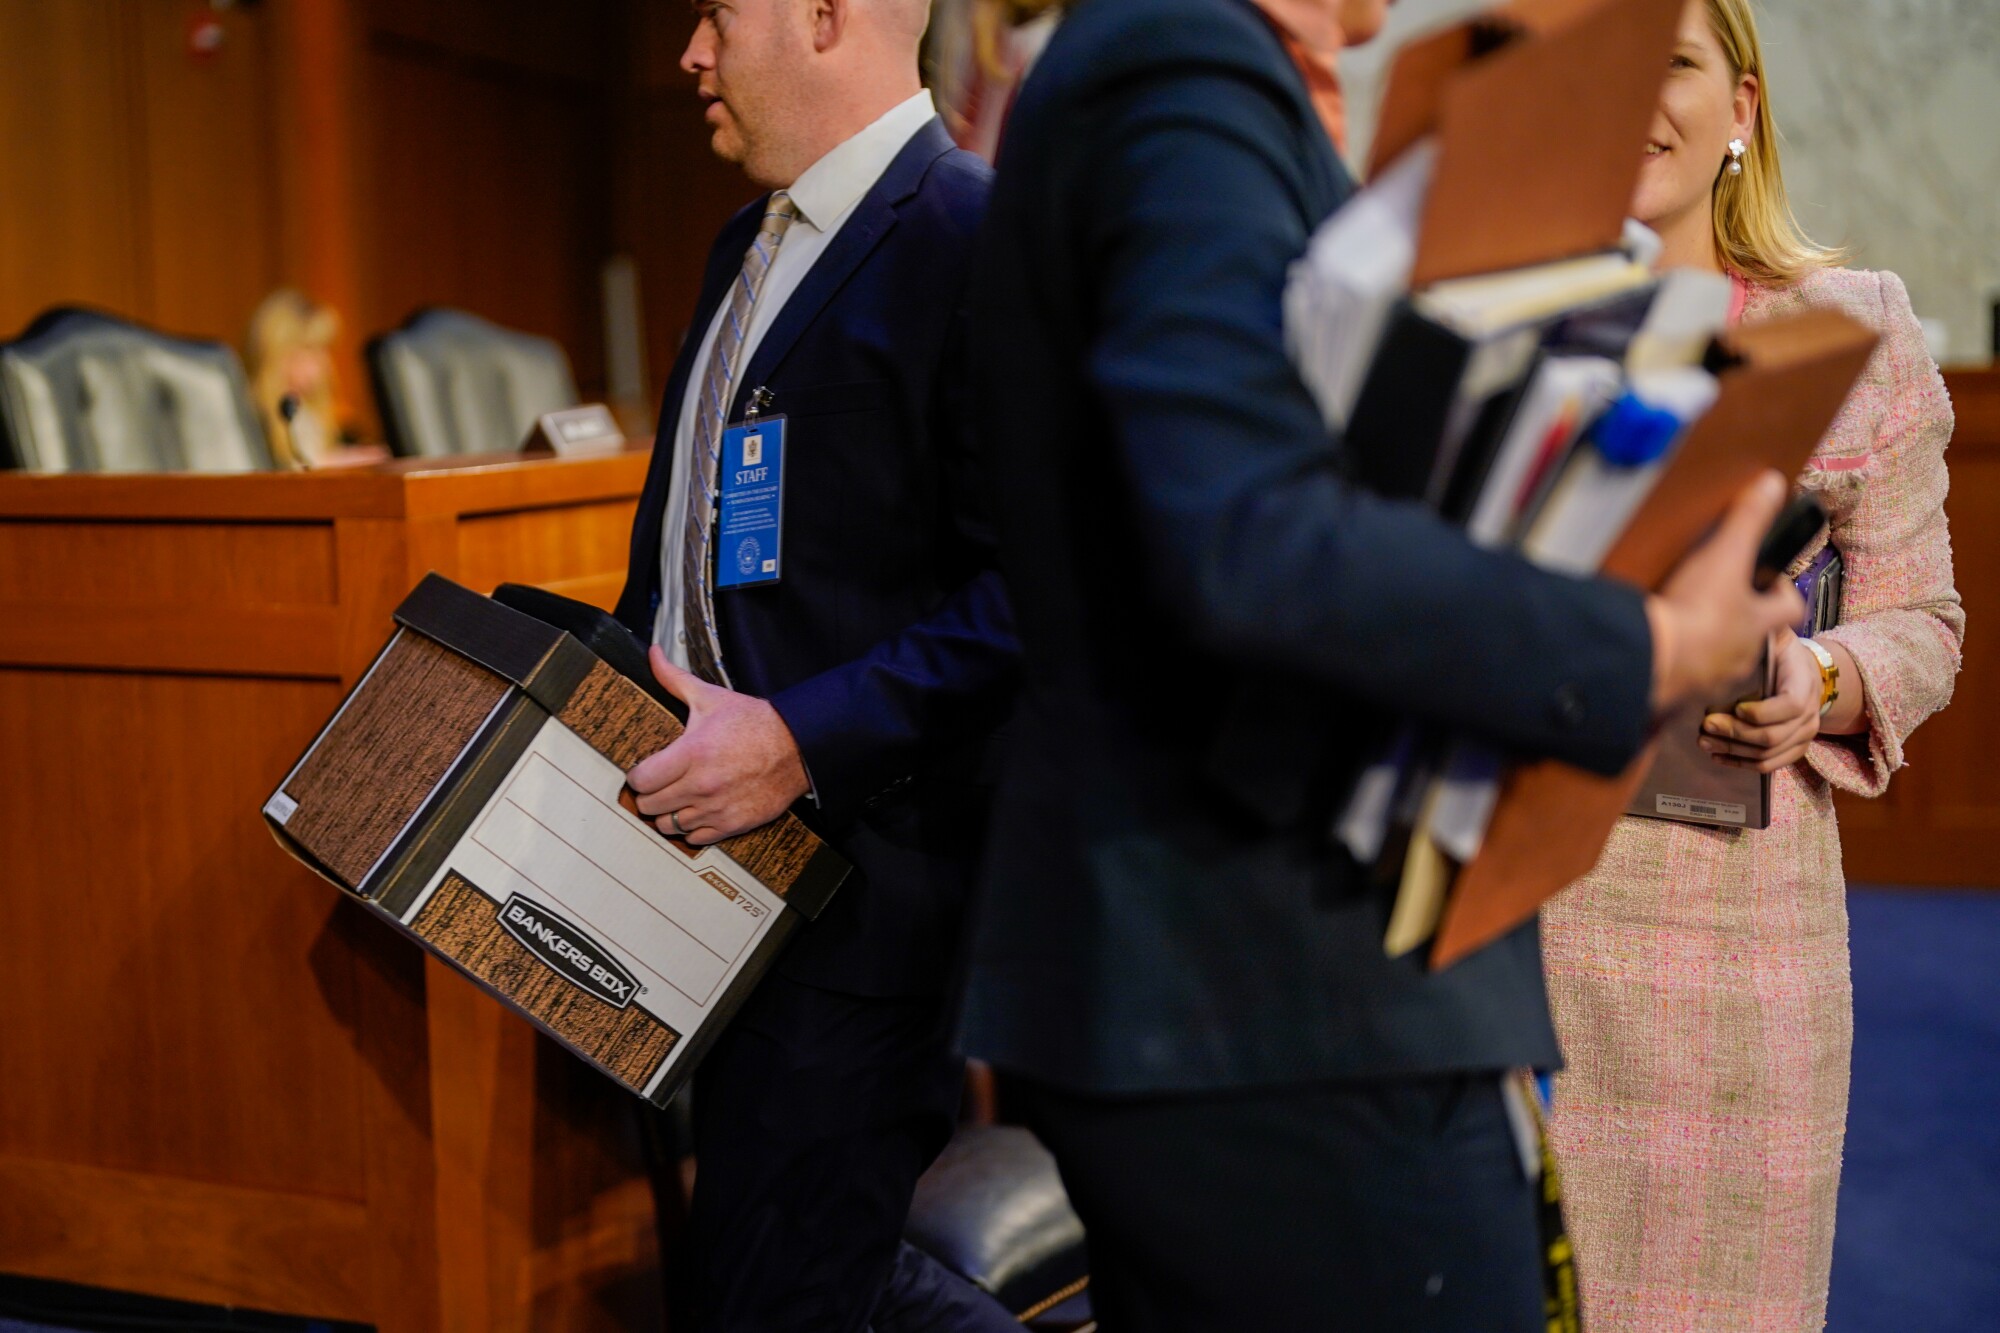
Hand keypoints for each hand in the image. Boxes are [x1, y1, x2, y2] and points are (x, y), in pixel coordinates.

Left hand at [627, 646, 810, 844]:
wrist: (797, 747)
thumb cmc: (754, 722)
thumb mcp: (711, 697)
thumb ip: (674, 678)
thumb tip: (653, 654)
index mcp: (691, 753)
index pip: (640, 780)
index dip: (638, 775)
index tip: (646, 770)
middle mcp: (701, 785)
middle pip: (649, 806)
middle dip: (649, 795)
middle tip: (658, 785)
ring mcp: (717, 808)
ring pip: (668, 826)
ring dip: (668, 814)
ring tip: (676, 800)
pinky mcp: (733, 824)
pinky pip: (695, 838)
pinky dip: (691, 828)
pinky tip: (697, 811)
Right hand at [1645, 472, 1805, 712]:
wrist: (1657, 662)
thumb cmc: (1697, 614)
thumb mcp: (1725, 556)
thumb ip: (1749, 520)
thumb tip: (1773, 485)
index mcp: (1759, 622)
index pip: (1789, 607)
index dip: (1783, 593)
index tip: (1772, 583)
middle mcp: (1744, 654)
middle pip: (1755, 636)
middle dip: (1742, 621)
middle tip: (1721, 602)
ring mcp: (1715, 678)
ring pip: (1723, 661)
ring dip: (1712, 647)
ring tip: (1689, 628)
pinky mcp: (1684, 692)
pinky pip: (1690, 680)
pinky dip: (1683, 667)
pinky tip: (1666, 653)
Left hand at [1699, 630, 1821, 772]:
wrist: (1803, 672)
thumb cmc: (1779, 651)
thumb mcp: (1775, 636)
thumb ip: (1763, 632)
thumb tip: (1746, 613)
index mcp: (1805, 683)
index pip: (1789, 706)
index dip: (1761, 712)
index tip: (1734, 707)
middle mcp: (1810, 714)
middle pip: (1772, 736)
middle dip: (1735, 733)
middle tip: (1705, 724)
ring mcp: (1803, 735)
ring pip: (1767, 754)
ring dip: (1732, 750)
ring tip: (1703, 740)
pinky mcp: (1793, 749)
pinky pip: (1768, 765)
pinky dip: (1740, 762)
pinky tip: (1716, 755)